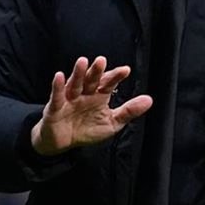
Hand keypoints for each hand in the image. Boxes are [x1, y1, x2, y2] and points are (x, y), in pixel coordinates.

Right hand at [30, 55, 152, 155]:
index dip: (115, 77)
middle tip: (102, 60)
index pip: (108, 83)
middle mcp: (84, 94)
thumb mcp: (111, 122)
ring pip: (75, 84)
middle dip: (96, 71)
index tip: (125, 71)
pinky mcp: (55, 107)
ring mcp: (69, 99)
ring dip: (78, 73)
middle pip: (91, 80)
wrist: (62, 143)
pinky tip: (59, 76)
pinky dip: (58, 86)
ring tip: (83, 61)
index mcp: (99, 96)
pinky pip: (57, 96)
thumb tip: (149, 100)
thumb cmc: (86, 129)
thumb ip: (128, 111)